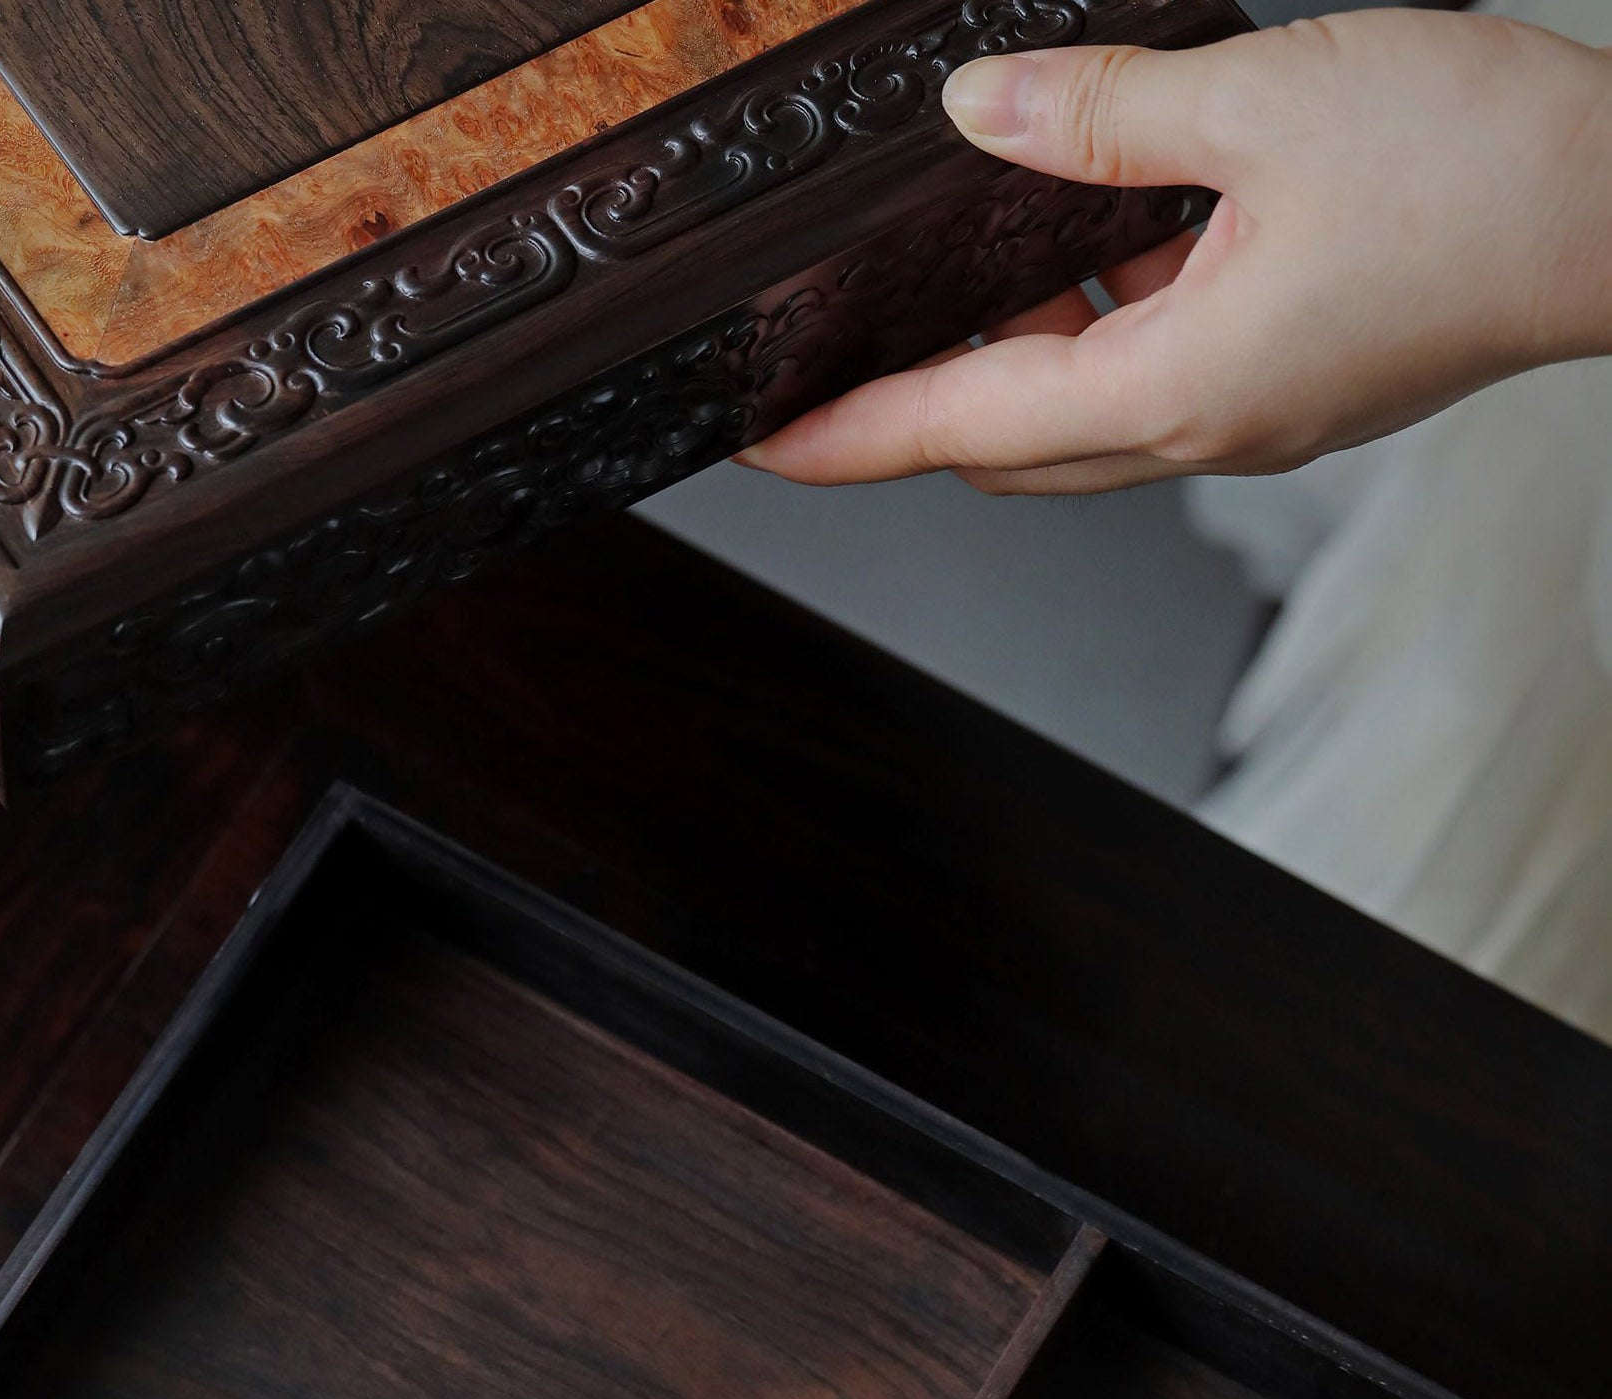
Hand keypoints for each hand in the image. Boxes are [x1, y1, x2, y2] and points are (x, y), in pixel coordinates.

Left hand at [737, 8, 1611, 493]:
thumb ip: (1105, 113)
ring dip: (1014, 357)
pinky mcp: (1297, 386)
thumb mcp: (1263, 102)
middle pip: (1005, 445)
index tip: (767, 442)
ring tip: (967, 269)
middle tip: (830, 361)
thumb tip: (982, 114)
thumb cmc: (1480, 173)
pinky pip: (1156, 378)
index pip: (959, 427)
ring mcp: (1254, 418)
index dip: (850, 437)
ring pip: (1081, 415)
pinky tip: (1102, 242)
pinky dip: (1101, 329)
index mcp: (1177, 388)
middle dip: (908, 410)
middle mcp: (1204, 431)